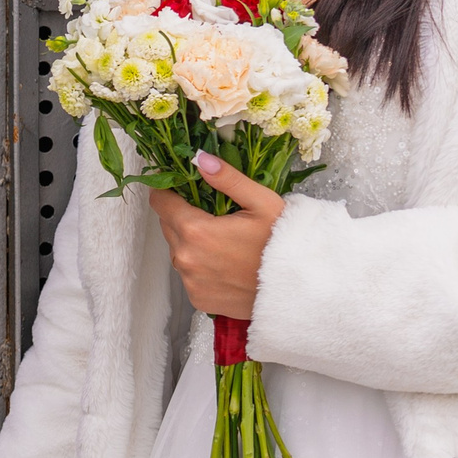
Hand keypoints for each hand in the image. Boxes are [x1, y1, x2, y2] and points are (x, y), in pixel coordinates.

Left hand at [146, 151, 285, 318]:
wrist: (297, 289)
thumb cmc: (283, 245)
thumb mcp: (261, 203)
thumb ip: (227, 179)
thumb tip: (200, 158)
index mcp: (195, 231)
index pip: (160, 202)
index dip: (167, 189)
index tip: (179, 185)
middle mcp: (186, 259)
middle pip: (168, 226)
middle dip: (182, 214)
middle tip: (211, 212)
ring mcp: (191, 281)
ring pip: (178, 250)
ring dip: (190, 241)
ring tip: (222, 239)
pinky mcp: (198, 298)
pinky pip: (189, 274)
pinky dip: (200, 265)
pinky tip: (224, 262)